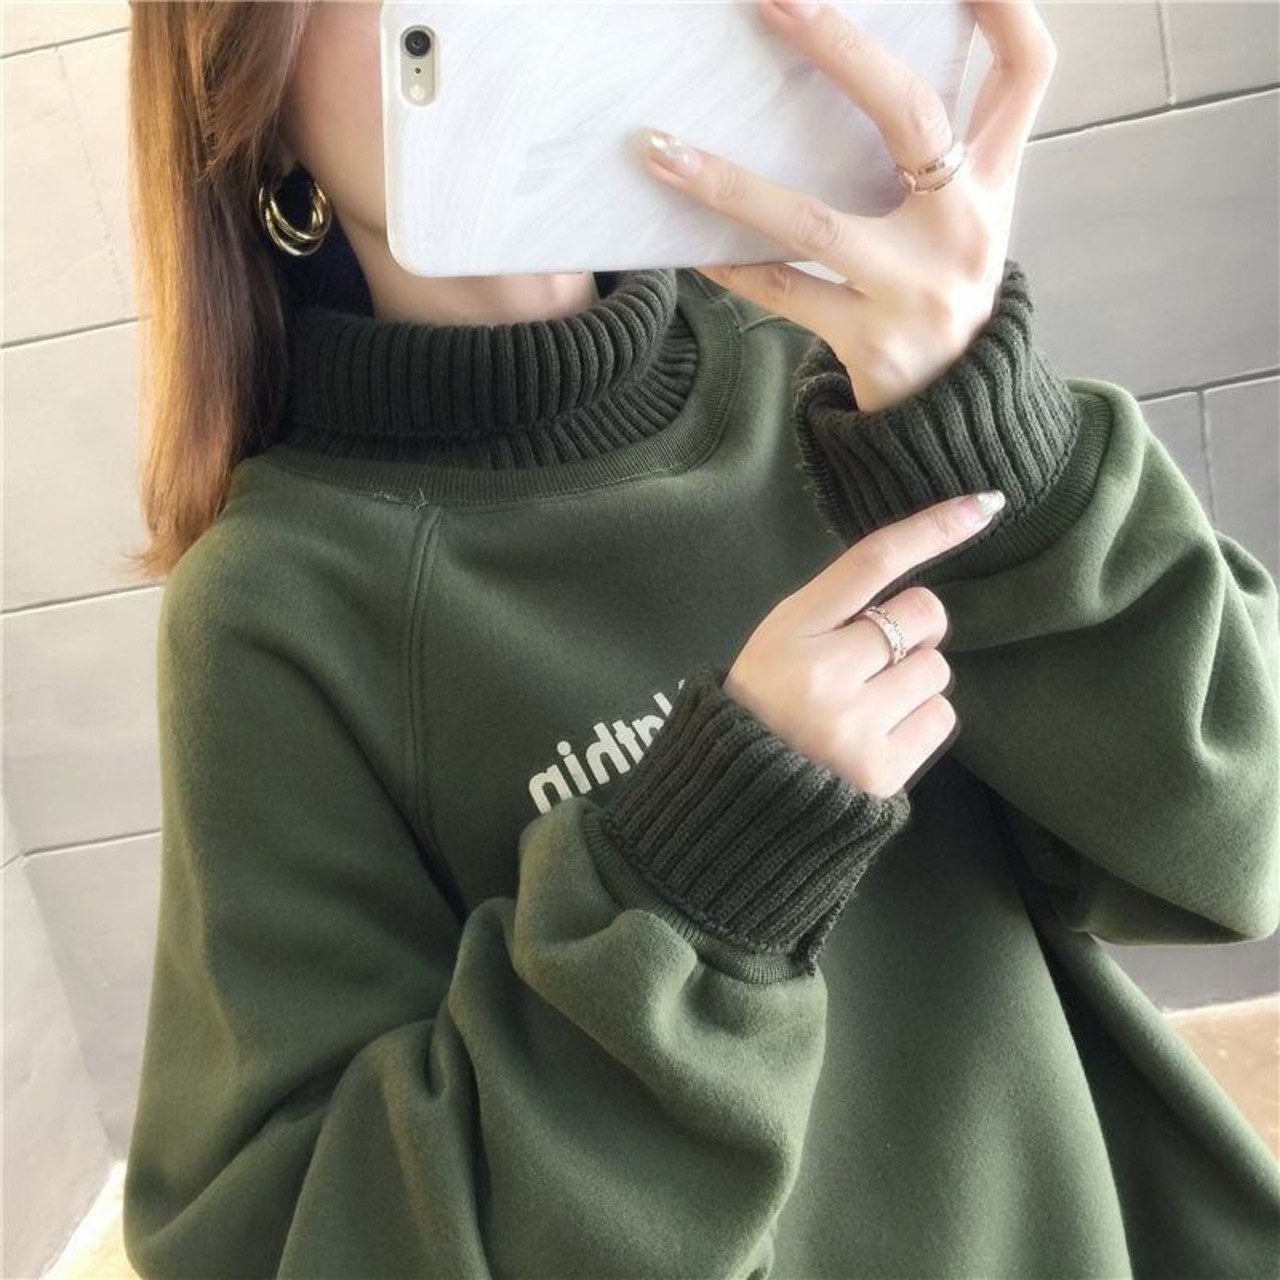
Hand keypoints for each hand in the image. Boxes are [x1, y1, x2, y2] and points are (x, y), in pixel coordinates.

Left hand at [637, 0, 1057, 413]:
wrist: (954, 408)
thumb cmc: (942, 290)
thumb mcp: (967, 216)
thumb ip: (940, 149)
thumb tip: (857, 63)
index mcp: (994, 180)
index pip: (1026, 70)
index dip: (1003, 4)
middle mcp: (965, 224)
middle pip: (912, 114)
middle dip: (841, 47)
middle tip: (772, 0)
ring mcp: (916, 286)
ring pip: (814, 222)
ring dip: (731, 185)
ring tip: (662, 151)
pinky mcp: (870, 338)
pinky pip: (785, 293)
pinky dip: (734, 266)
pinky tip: (688, 243)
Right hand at [723, 490, 1005, 797]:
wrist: (740, 799)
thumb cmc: (763, 708)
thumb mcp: (777, 643)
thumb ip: (835, 614)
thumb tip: (919, 598)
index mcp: (790, 629)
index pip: (872, 561)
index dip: (932, 529)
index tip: (984, 505)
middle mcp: (823, 673)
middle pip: (923, 615)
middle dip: (914, 632)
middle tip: (875, 662)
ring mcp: (853, 724)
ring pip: (937, 670)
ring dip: (913, 684)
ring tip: (866, 709)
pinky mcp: (881, 769)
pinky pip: (940, 719)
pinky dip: (918, 723)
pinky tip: (877, 737)